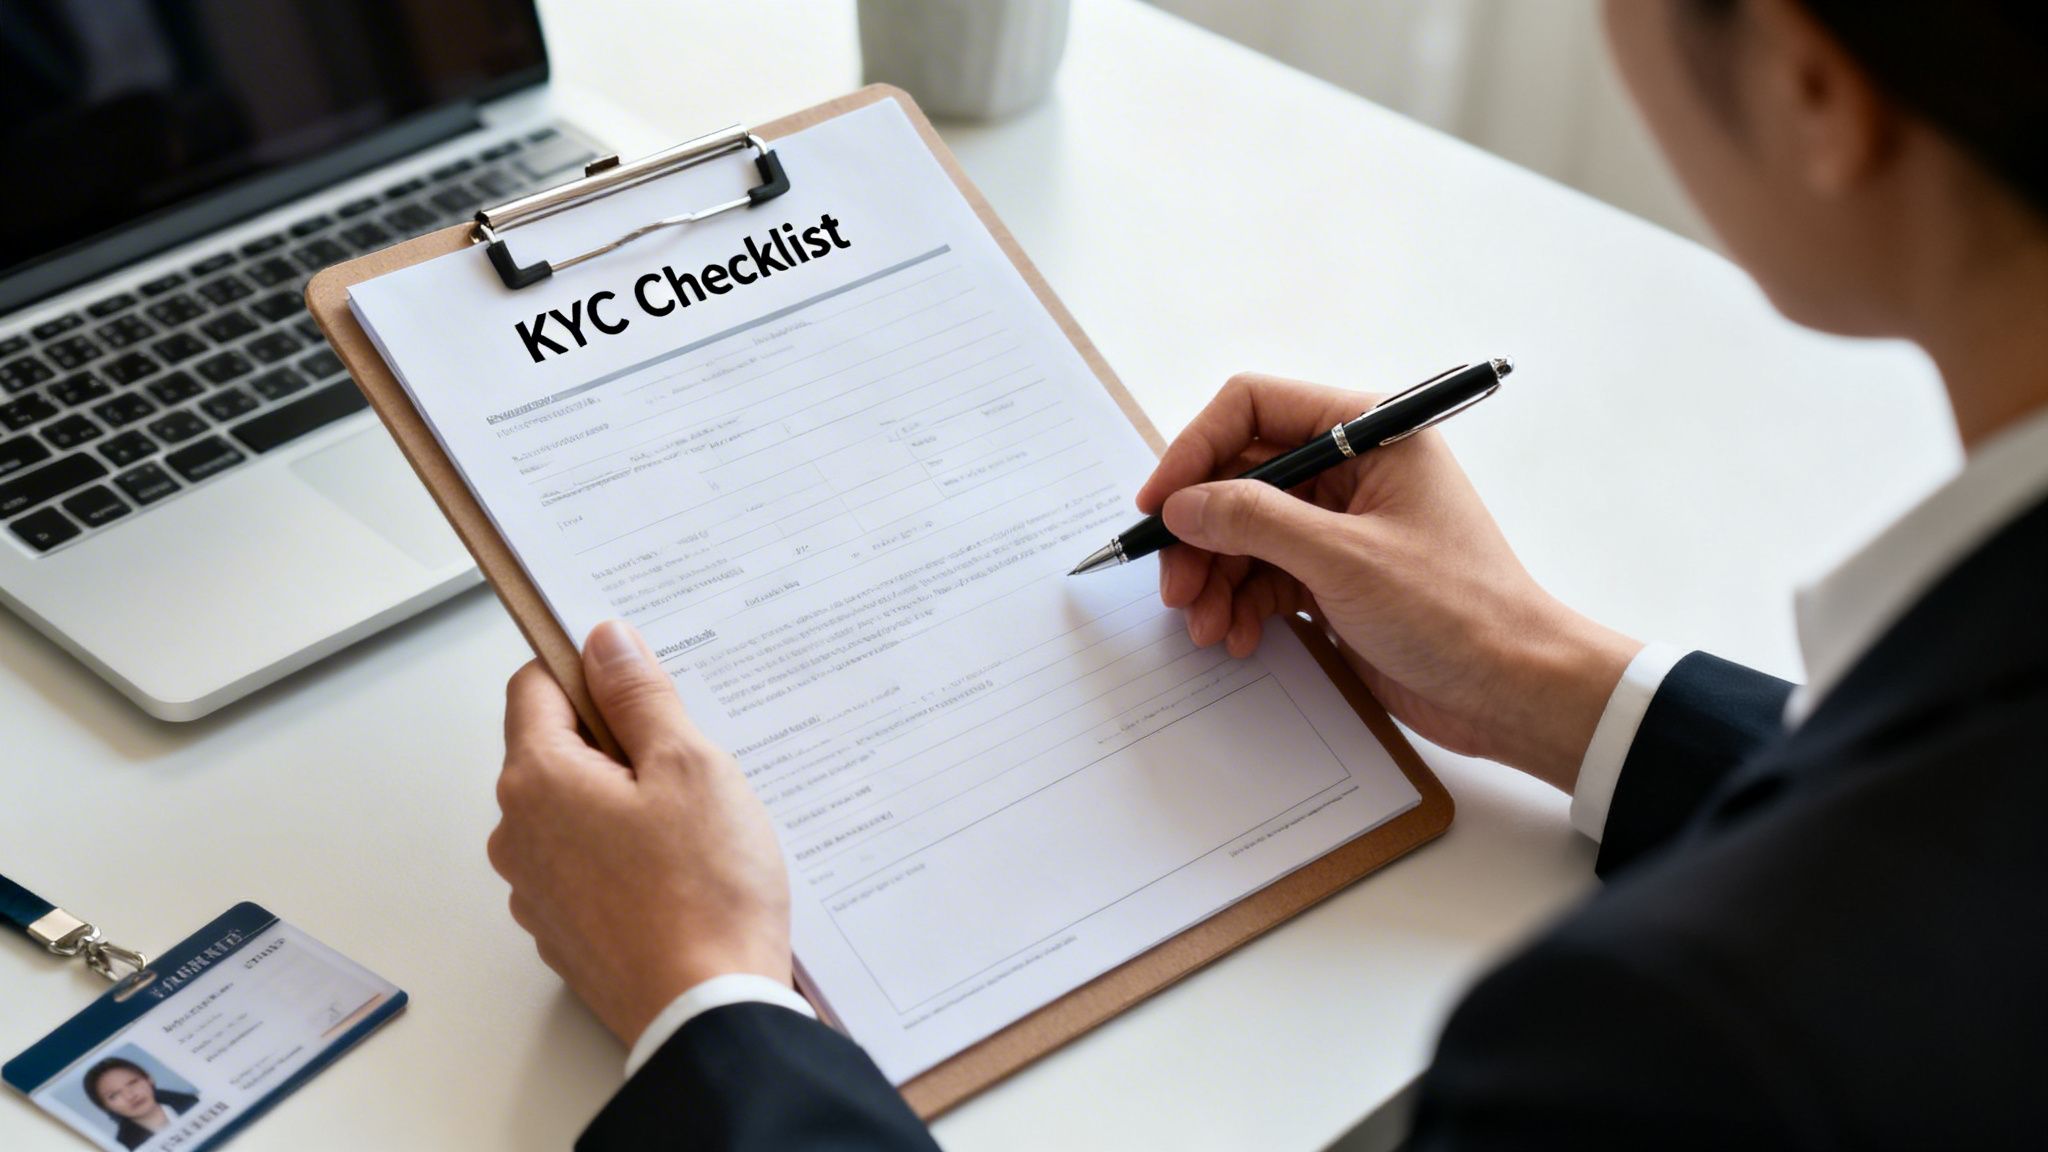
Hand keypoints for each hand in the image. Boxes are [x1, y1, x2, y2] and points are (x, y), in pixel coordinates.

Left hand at [489, 620, 792, 1046]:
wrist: (707, 1012)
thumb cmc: (703, 893)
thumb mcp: (689, 766)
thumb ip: (641, 696)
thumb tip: (605, 643)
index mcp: (538, 780)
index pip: (535, 686)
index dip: (589, 671)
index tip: (639, 681)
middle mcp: (518, 834)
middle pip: (555, 750)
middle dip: (617, 743)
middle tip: (687, 762)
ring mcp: (536, 890)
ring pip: (573, 812)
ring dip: (622, 803)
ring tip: (693, 828)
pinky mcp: (565, 933)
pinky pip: (586, 868)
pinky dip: (624, 857)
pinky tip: (680, 874)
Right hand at [1139, 373, 1640, 789]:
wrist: (1514, 690)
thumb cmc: (1457, 611)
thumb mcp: (1344, 559)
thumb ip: (1254, 520)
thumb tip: (1183, 502)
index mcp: (1369, 433)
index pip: (1254, 408)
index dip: (1195, 450)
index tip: (1159, 504)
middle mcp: (1353, 469)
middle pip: (1240, 476)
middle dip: (1200, 532)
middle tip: (1175, 586)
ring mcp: (1342, 525)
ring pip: (1245, 532)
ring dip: (1215, 577)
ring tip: (1205, 626)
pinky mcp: (1336, 577)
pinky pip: (1265, 575)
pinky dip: (1242, 604)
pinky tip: (1238, 637)